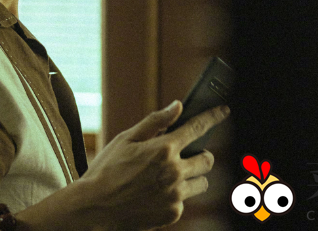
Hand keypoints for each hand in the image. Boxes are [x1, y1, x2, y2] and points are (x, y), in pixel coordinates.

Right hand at [79, 101, 229, 230]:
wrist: (94, 208)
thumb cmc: (106, 170)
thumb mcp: (126, 139)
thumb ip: (155, 122)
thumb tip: (177, 105)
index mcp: (163, 149)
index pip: (197, 128)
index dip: (213, 117)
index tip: (223, 111)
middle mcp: (174, 171)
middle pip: (207, 160)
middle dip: (201, 155)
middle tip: (186, 156)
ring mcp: (175, 194)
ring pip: (201, 183)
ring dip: (192, 177)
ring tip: (169, 177)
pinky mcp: (173, 213)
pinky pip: (185, 201)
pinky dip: (175, 196)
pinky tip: (155, 194)